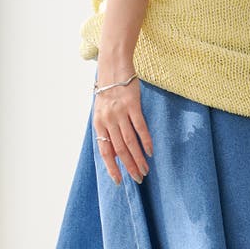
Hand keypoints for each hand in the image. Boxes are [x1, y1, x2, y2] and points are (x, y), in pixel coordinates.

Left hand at [93, 69, 153, 185]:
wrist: (113, 67)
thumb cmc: (108, 91)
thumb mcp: (101, 111)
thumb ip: (106, 130)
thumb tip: (113, 152)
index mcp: (99, 124)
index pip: (105, 151)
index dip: (112, 167)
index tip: (119, 181)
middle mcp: (108, 120)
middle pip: (119, 150)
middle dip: (129, 167)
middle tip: (139, 179)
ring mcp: (120, 113)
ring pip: (130, 142)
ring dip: (138, 158)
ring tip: (145, 170)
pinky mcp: (132, 105)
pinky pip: (140, 127)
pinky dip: (145, 141)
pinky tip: (150, 152)